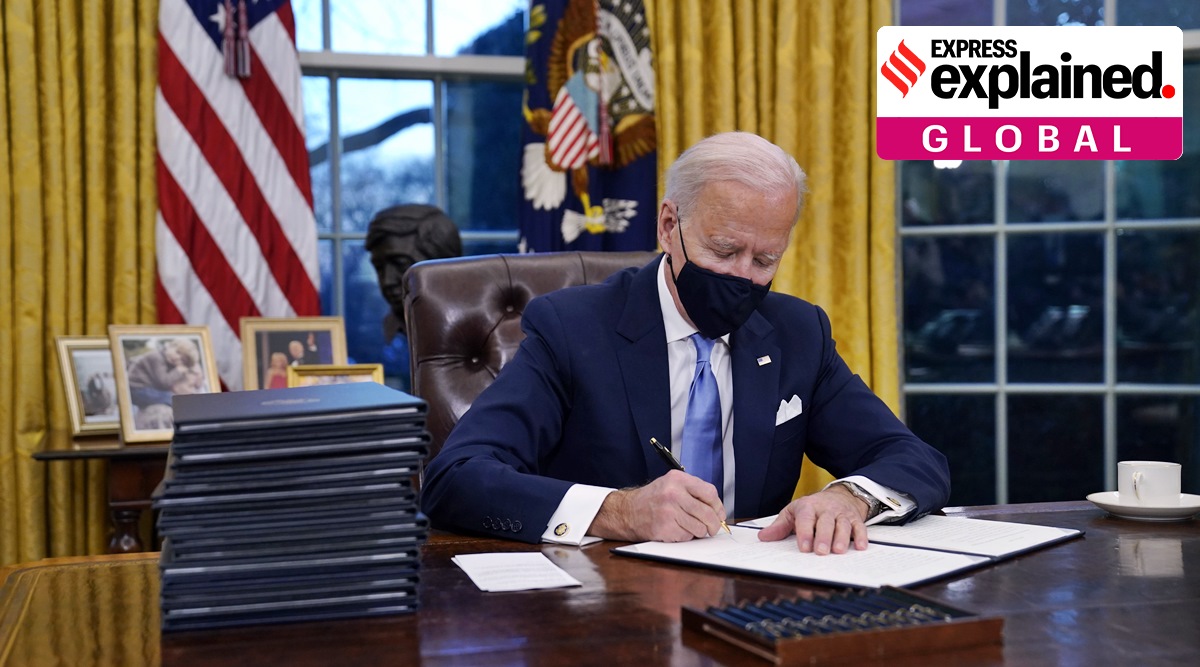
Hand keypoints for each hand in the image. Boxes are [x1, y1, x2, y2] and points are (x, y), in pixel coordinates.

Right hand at [588, 470, 725, 541]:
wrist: (628, 511)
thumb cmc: (653, 499)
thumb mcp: (672, 485)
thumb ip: (693, 492)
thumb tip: (718, 511)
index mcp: (678, 479)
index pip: (710, 492)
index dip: (718, 506)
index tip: (719, 514)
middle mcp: (673, 493)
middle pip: (707, 513)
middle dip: (714, 524)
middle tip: (713, 529)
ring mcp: (669, 511)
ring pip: (699, 527)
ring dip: (699, 531)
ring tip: (690, 527)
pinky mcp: (665, 527)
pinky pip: (687, 536)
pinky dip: (686, 536)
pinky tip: (676, 530)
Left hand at [757, 485, 869, 554]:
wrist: (839, 495)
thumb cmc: (812, 508)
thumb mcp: (793, 513)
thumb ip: (779, 526)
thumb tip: (763, 537)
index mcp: (808, 507)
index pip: (806, 518)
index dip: (805, 533)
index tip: (804, 548)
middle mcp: (826, 509)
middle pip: (825, 522)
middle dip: (823, 537)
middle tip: (820, 552)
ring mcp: (841, 514)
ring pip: (843, 524)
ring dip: (842, 538)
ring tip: (838, 551)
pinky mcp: (855, 519)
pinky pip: (860, 527)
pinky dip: (861, 537)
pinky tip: (860, 547)